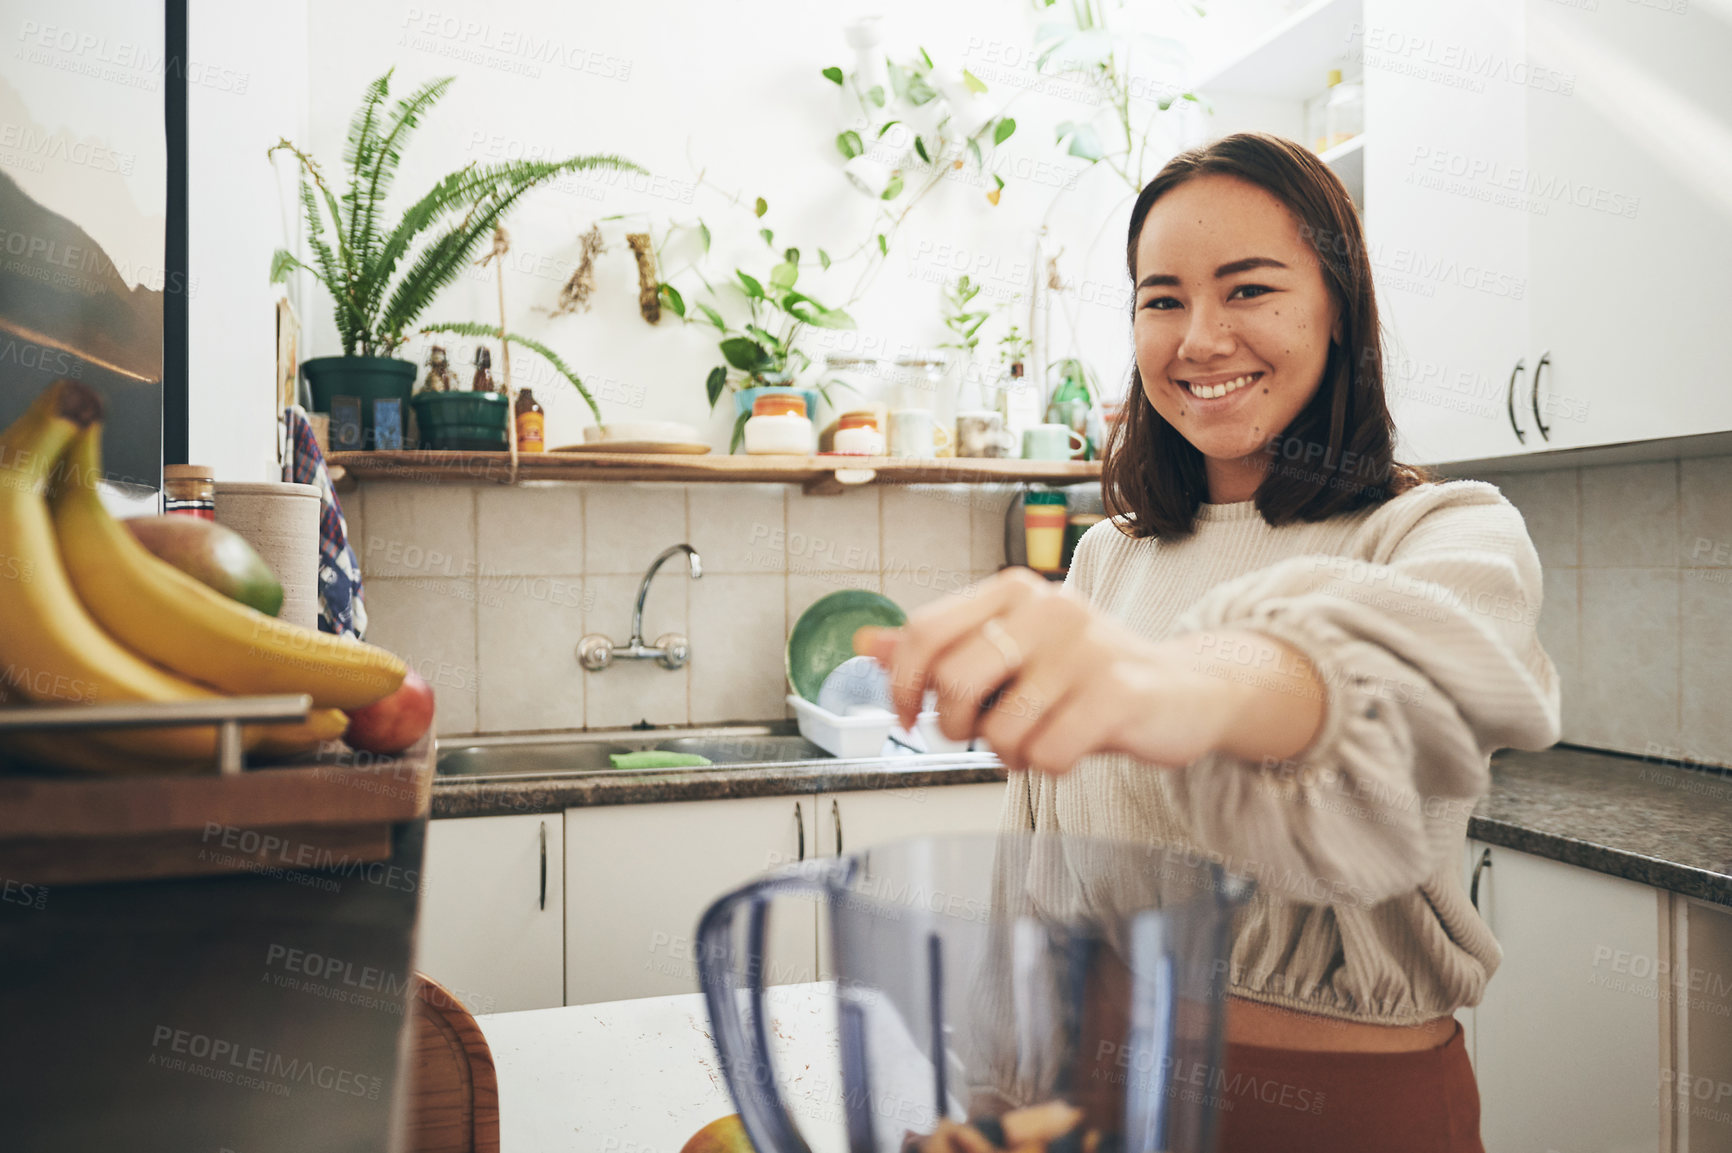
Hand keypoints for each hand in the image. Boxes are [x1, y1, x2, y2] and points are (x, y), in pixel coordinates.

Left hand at [852, 569, 1247, 774]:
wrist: (1186, 690)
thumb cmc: (1087, 676)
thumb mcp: (1011, 654)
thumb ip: (941, 649)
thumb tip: (867, 644)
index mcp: (1014, 592)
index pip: (925, 631)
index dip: (901, 685)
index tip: (906, 718)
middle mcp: (1049, 608)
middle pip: (953, 682)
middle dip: (954, 727)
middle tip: (981, 735)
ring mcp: (1086, 648)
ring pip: (1000, 729)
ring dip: (1007, 753)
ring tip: (1036, 739)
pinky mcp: (1118, 692)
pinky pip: (1046, 754)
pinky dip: (1048, 766)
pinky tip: (1071, 747)